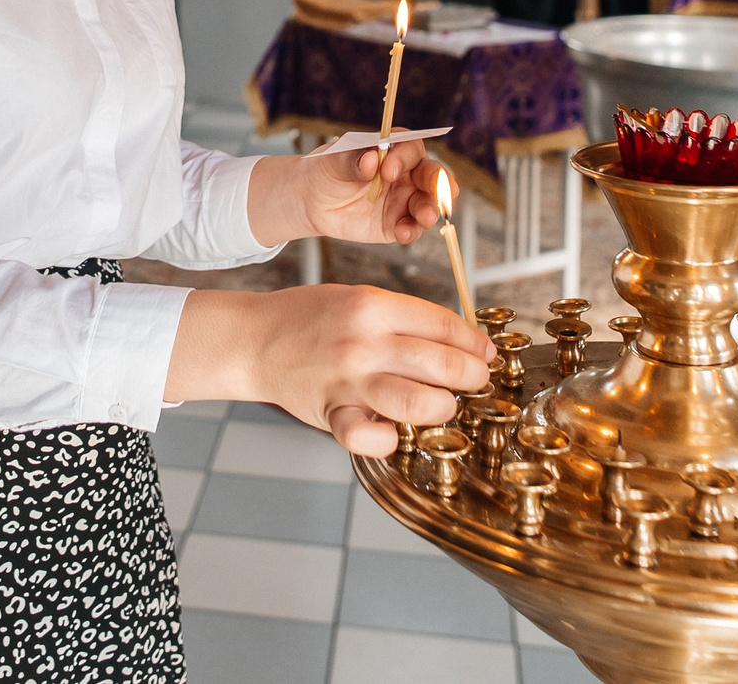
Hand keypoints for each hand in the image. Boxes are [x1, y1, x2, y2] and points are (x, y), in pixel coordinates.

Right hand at [243, 287, 491, 454]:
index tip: (484, 353)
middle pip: (443, 365)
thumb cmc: (308, 318)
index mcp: (372, 306)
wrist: (253, 340)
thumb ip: (403, 317)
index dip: (474, 342)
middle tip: (475, 381)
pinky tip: (393, 431)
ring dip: (443, 408)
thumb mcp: (356, 298)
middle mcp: (364, 343)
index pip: (444, 324)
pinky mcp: (331, 413)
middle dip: (472, 377)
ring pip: (420, 404)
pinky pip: (370, 437)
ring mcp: (348, 381)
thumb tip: (459, 340)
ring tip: (442, 404)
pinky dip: (389, 440)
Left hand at [302, 140, 445, 245]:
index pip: (410, 148)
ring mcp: (404, 200)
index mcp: (394, 149)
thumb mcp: (333, 162)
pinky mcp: (397, 223)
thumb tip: (370, 160)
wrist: (314, 201)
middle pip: (431, 175)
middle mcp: (407, 173)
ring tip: (425, 218)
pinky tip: (403, 233)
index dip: (404, 157)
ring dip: (430, 209)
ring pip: (428, 203)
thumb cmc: (327, 170)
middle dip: (438, 182)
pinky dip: (411, 231)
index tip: (387, 170)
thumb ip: (352, 161)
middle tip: (438, 190)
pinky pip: (412, 228)